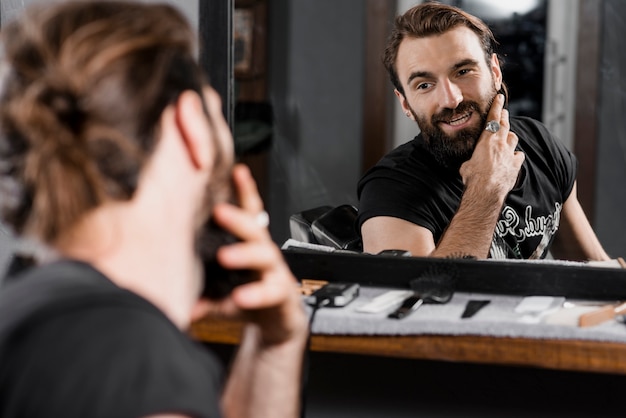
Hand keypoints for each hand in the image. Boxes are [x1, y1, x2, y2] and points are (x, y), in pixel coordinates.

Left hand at [192, 164, 306, 345]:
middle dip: (237, 219)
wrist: (276, 322)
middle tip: (219, 212)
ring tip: (225, 256)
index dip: (244, 191)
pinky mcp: (283, 294)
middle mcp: (264, 252)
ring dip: (244, 254)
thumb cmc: (246, 296)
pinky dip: (253, 295)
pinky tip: (239, 298)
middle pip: (255, 229)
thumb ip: (196, 285)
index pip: (249, 212)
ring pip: (265, 255)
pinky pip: (270, 292)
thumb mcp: (220, 286)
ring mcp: (275, 272)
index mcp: (248, 244)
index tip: (237, 171)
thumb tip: (161, 284)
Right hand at [460, 94, 524, 196]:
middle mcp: (500, 144)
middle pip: (505, 125)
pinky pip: (518, 155)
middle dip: (504, 117)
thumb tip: (469, 164)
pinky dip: (515, 154)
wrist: (486, 191)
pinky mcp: (515, 165)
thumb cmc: (472, 178)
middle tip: (504, 112)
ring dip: (510, 135)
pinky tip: (513, 156)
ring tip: (507, 135)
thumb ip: (472, 160)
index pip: (493, 119)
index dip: (497, 107)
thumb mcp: (466, 165)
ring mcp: (510, 154)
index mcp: (486, 141)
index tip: (500, 98)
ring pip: (513, 138)